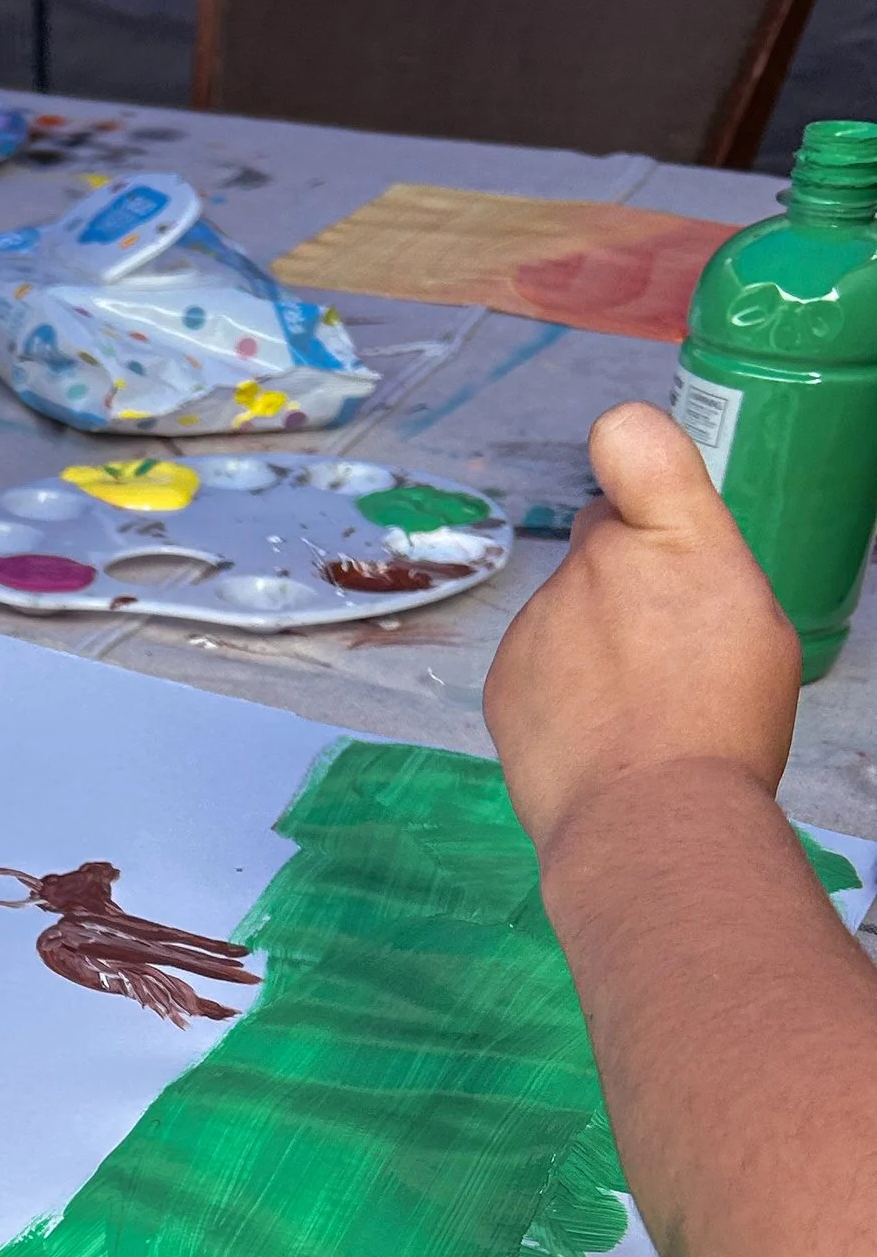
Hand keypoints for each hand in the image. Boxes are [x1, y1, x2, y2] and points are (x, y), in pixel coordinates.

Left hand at [483, 398, 798, 858]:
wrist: (651, 819)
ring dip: (589, 640)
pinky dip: (556, 689)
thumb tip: (665, 566)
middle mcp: (597, 558)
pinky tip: (592, 733)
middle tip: (661, 645)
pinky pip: (534, 661)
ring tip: (631, 708)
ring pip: (564, 608)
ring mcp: (540, 614)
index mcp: (676, 536)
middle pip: (599, 537)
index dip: (630, 449)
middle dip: (623, 572)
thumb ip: (698, 569)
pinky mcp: (503, 671)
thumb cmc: (723, 727)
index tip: (636, 483)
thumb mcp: (755, 626)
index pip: (631, 437)